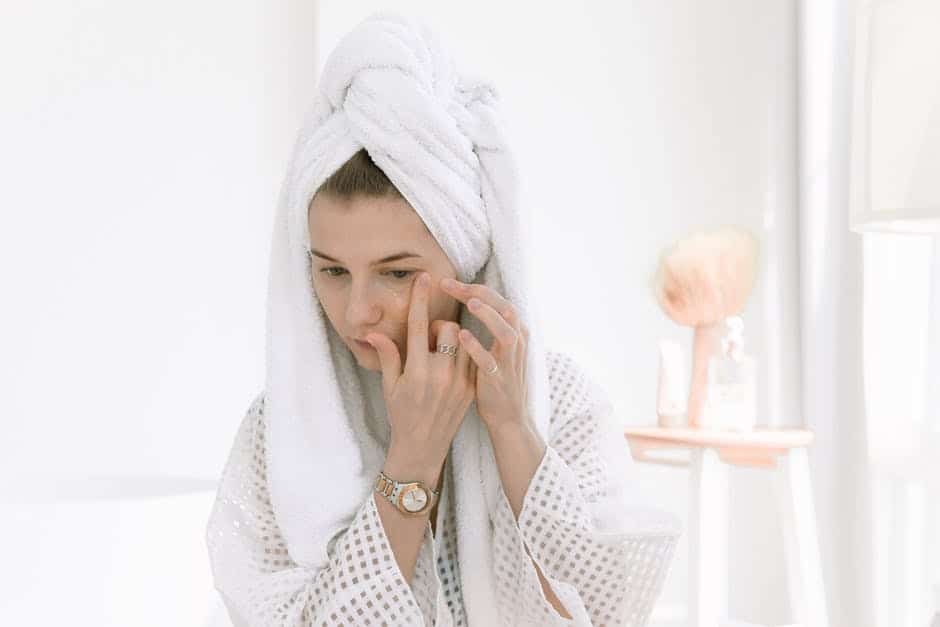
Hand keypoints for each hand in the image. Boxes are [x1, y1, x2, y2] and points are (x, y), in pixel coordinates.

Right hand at [365, 272, 475, 483]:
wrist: (423, 448)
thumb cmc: (401, 416)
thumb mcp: (389, 386)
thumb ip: (387, 356)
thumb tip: (373, 332)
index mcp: (416, 371)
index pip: (419, 326)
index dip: (420, 299)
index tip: (424, 278)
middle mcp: (440, 375)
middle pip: (449, 328)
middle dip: (439, 327)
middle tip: (429, 340)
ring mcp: (459, 383)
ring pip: (466, 341)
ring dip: (455, 339)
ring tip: (442, 352)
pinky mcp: (471, 389)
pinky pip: (473, 358)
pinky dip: (465, 354)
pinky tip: (453, 363)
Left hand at [439, 277, 530, 432]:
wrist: (509, 419)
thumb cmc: (496, 382)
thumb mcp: (497, 351)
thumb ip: (490, 327)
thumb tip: (471, 302)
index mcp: (513, 333)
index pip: (497, 302)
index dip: (475, 289)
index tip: (448, 282)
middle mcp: (516, 344)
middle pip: (505, 309)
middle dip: (479, 294)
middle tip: (451, 284)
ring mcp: (510, 363)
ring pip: (506, 333)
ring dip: (489, 316)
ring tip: (470, 302)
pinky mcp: (499, 381)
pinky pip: (490, 362)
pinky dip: (478, 347)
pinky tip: (462, 336)